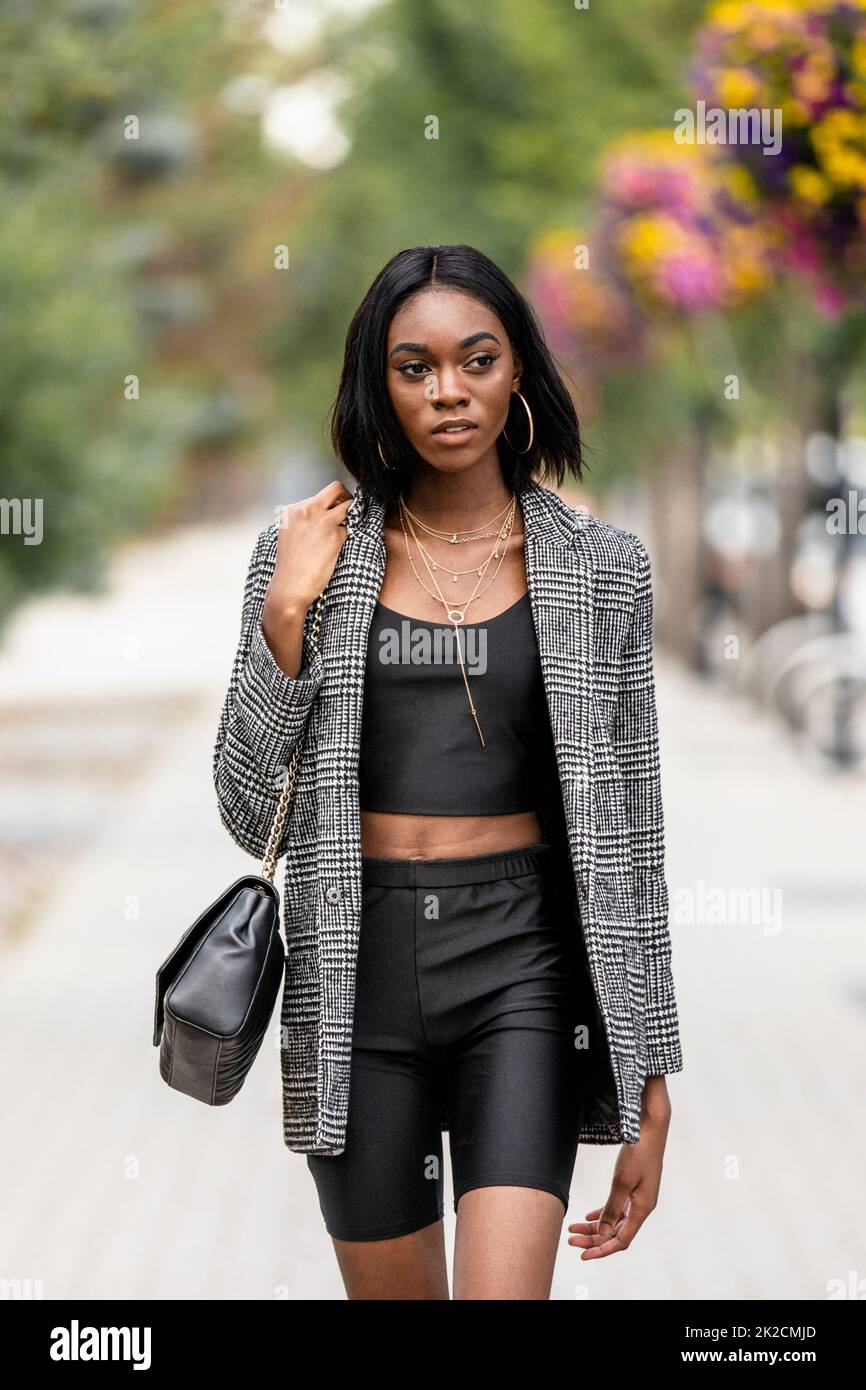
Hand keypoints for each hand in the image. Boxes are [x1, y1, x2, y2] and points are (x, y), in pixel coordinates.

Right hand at [266, 479, 353, 614]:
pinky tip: (340, 547)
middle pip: (336, 489)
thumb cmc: (290, 566)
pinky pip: (349, 529)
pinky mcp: (335, 536)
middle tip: (349, 512)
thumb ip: (303, 520)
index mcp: (292, 511)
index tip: (334, 512)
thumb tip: (323, 514)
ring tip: (346, 530)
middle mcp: (307, 511)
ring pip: (349, 506)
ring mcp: (322, 522)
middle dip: (347, 497)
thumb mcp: (289, 534)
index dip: (331, 503)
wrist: (289, 587)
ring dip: (351, 517)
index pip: (320, 495)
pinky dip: (347, 537)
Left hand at [567, 1076, 670, 1258]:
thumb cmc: (638, 1153)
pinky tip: (589, 1217)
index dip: (602, 1250)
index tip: (583, 1255)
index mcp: (642, 1209)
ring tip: (574, 1229)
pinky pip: (618, 1208)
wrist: (650, 1128)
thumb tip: (603, 1234)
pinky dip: (603, 1214)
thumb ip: (612, 1209)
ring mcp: (639, 1197)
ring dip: (595, 1227)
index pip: (621, 1240)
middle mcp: (642, 1207)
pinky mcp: (635, 1187)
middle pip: (616, 1232)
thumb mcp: (621, 1182)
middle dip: (593, 1239)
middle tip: (571, 1240)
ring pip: (615, 1221)